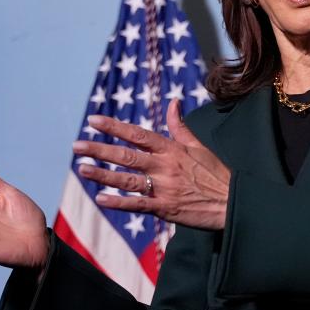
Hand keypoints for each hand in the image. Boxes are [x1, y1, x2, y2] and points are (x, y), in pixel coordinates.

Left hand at [74, 99, 230, 230]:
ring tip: (82, 169)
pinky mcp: (166, 208)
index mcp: (171, 149)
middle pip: (126, 155)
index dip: (114, 126)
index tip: (94, 120)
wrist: (233, 202)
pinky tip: (101, 199)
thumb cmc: (216, 174)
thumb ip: (180, 126)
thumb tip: (173, 102)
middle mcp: (165, 166)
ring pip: (128, 180)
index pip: (138, 133)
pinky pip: (138, 205)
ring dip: (103, 175)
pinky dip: (119, 203)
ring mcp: (164, 187)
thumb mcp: (198, 145)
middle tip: (77, 146)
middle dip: (100, 149)